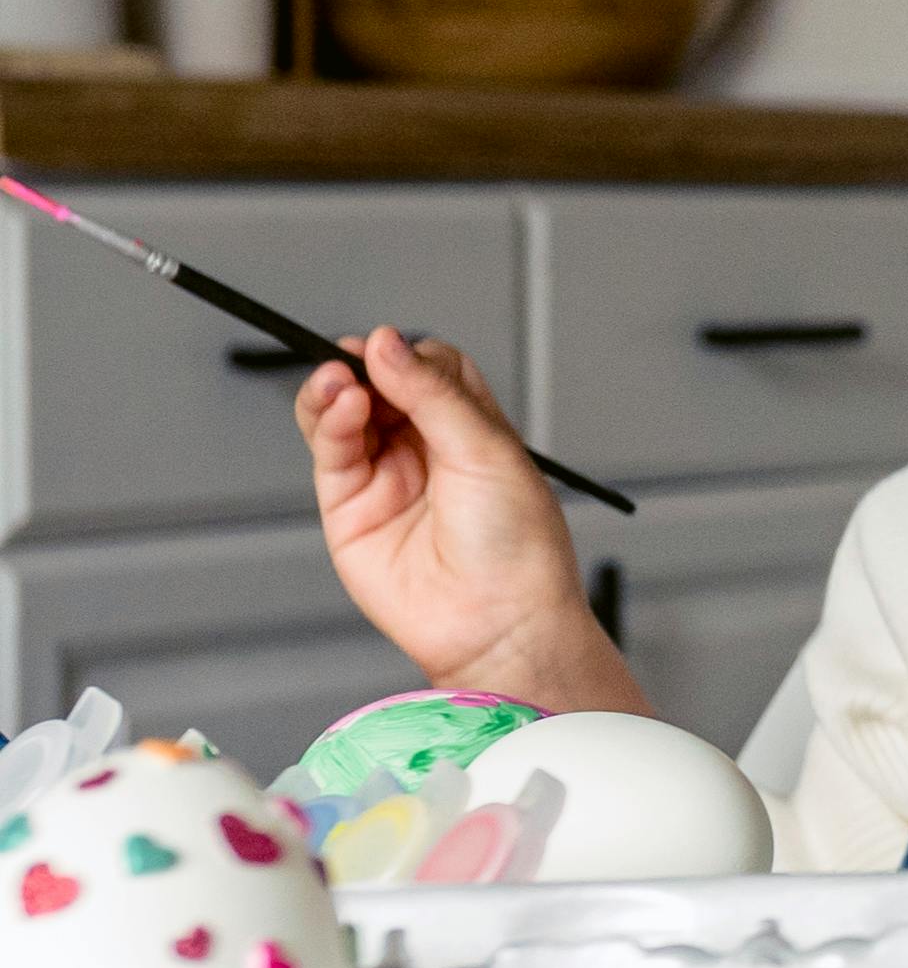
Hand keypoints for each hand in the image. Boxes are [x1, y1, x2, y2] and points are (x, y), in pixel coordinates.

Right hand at [297, 330, 642, 713]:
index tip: (392, 347)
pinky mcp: (350, 507)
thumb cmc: (517, 547)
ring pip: (344, 415)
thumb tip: (388, 344)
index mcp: (473, 431)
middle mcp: (427, 450)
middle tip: (355, 357)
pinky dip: (329, 421)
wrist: (498, 623)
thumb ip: (434, 395)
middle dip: (363, 367)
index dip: (409, 356)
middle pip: (380, 387)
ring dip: (335, 389)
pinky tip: (340, 404)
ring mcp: (387, 477)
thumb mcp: (487, 451)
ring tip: (338, 380)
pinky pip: (332, 451)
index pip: (431, 370)